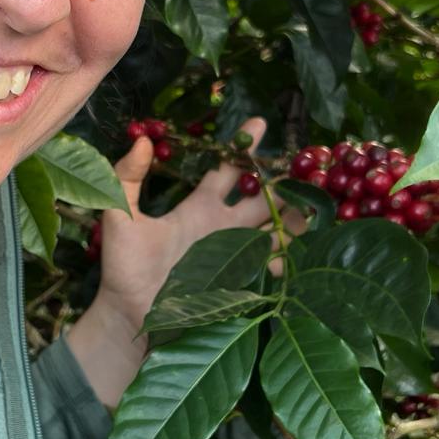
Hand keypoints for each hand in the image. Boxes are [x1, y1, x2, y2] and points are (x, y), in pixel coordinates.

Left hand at [65, 117, 292, 408]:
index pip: (227, 169)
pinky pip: (272, 269)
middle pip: (263, 198)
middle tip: (308, 169)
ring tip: (318, 209)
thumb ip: (128, 178)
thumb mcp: (120, 217)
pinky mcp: (241, 284)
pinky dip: (290, 260)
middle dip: (285, 183)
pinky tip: (305, 254)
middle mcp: (223, 228)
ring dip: (296, 219)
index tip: (261, 121)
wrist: (129, 316)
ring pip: (276, 231)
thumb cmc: (123, 267)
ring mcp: (236, 256)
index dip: (243, 147)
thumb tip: (141, 138)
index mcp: (199, 208)